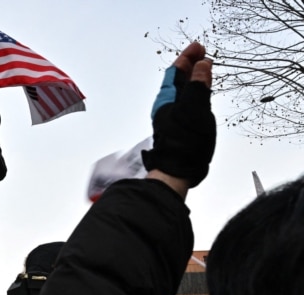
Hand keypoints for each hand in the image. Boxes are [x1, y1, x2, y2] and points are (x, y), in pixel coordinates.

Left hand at [142, 42, 214, 187]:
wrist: (177, 171)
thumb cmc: (185, 141)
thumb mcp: (195, 109)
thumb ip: (198, 87)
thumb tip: (201, 66)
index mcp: (166, 99)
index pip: (175, 71)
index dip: (186, 57)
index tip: (198, 47)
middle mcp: (166, 106)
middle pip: (177, 80)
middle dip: (190, 65)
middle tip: (203, 55)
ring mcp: (171, 117)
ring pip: (182, 92)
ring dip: (192, 79)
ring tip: (204, 70)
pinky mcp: (178, 127)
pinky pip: (186, 103)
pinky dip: (194, 93)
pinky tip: (201, 96)